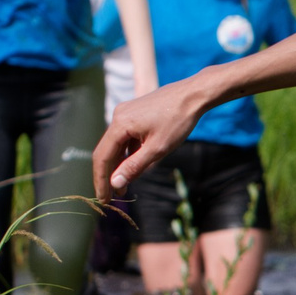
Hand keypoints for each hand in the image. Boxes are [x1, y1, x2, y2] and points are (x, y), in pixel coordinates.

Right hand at [94, 77, 212, 198]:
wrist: (193, 95)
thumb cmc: (178, 121)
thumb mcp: (157, 149)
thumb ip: (134, 166)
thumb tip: (115, 183)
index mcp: (120, 124)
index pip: (102, 158)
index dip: (101, 181)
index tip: (103, 199)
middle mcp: (118, 116)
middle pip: (106, 151)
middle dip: (108, 175)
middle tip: (111, 197)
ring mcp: (125, 113)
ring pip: (116, 145)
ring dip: (119, 165)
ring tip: (125, 185)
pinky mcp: (134, 113)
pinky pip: (125, 137)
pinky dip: (128, 153)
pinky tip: (136, 165)